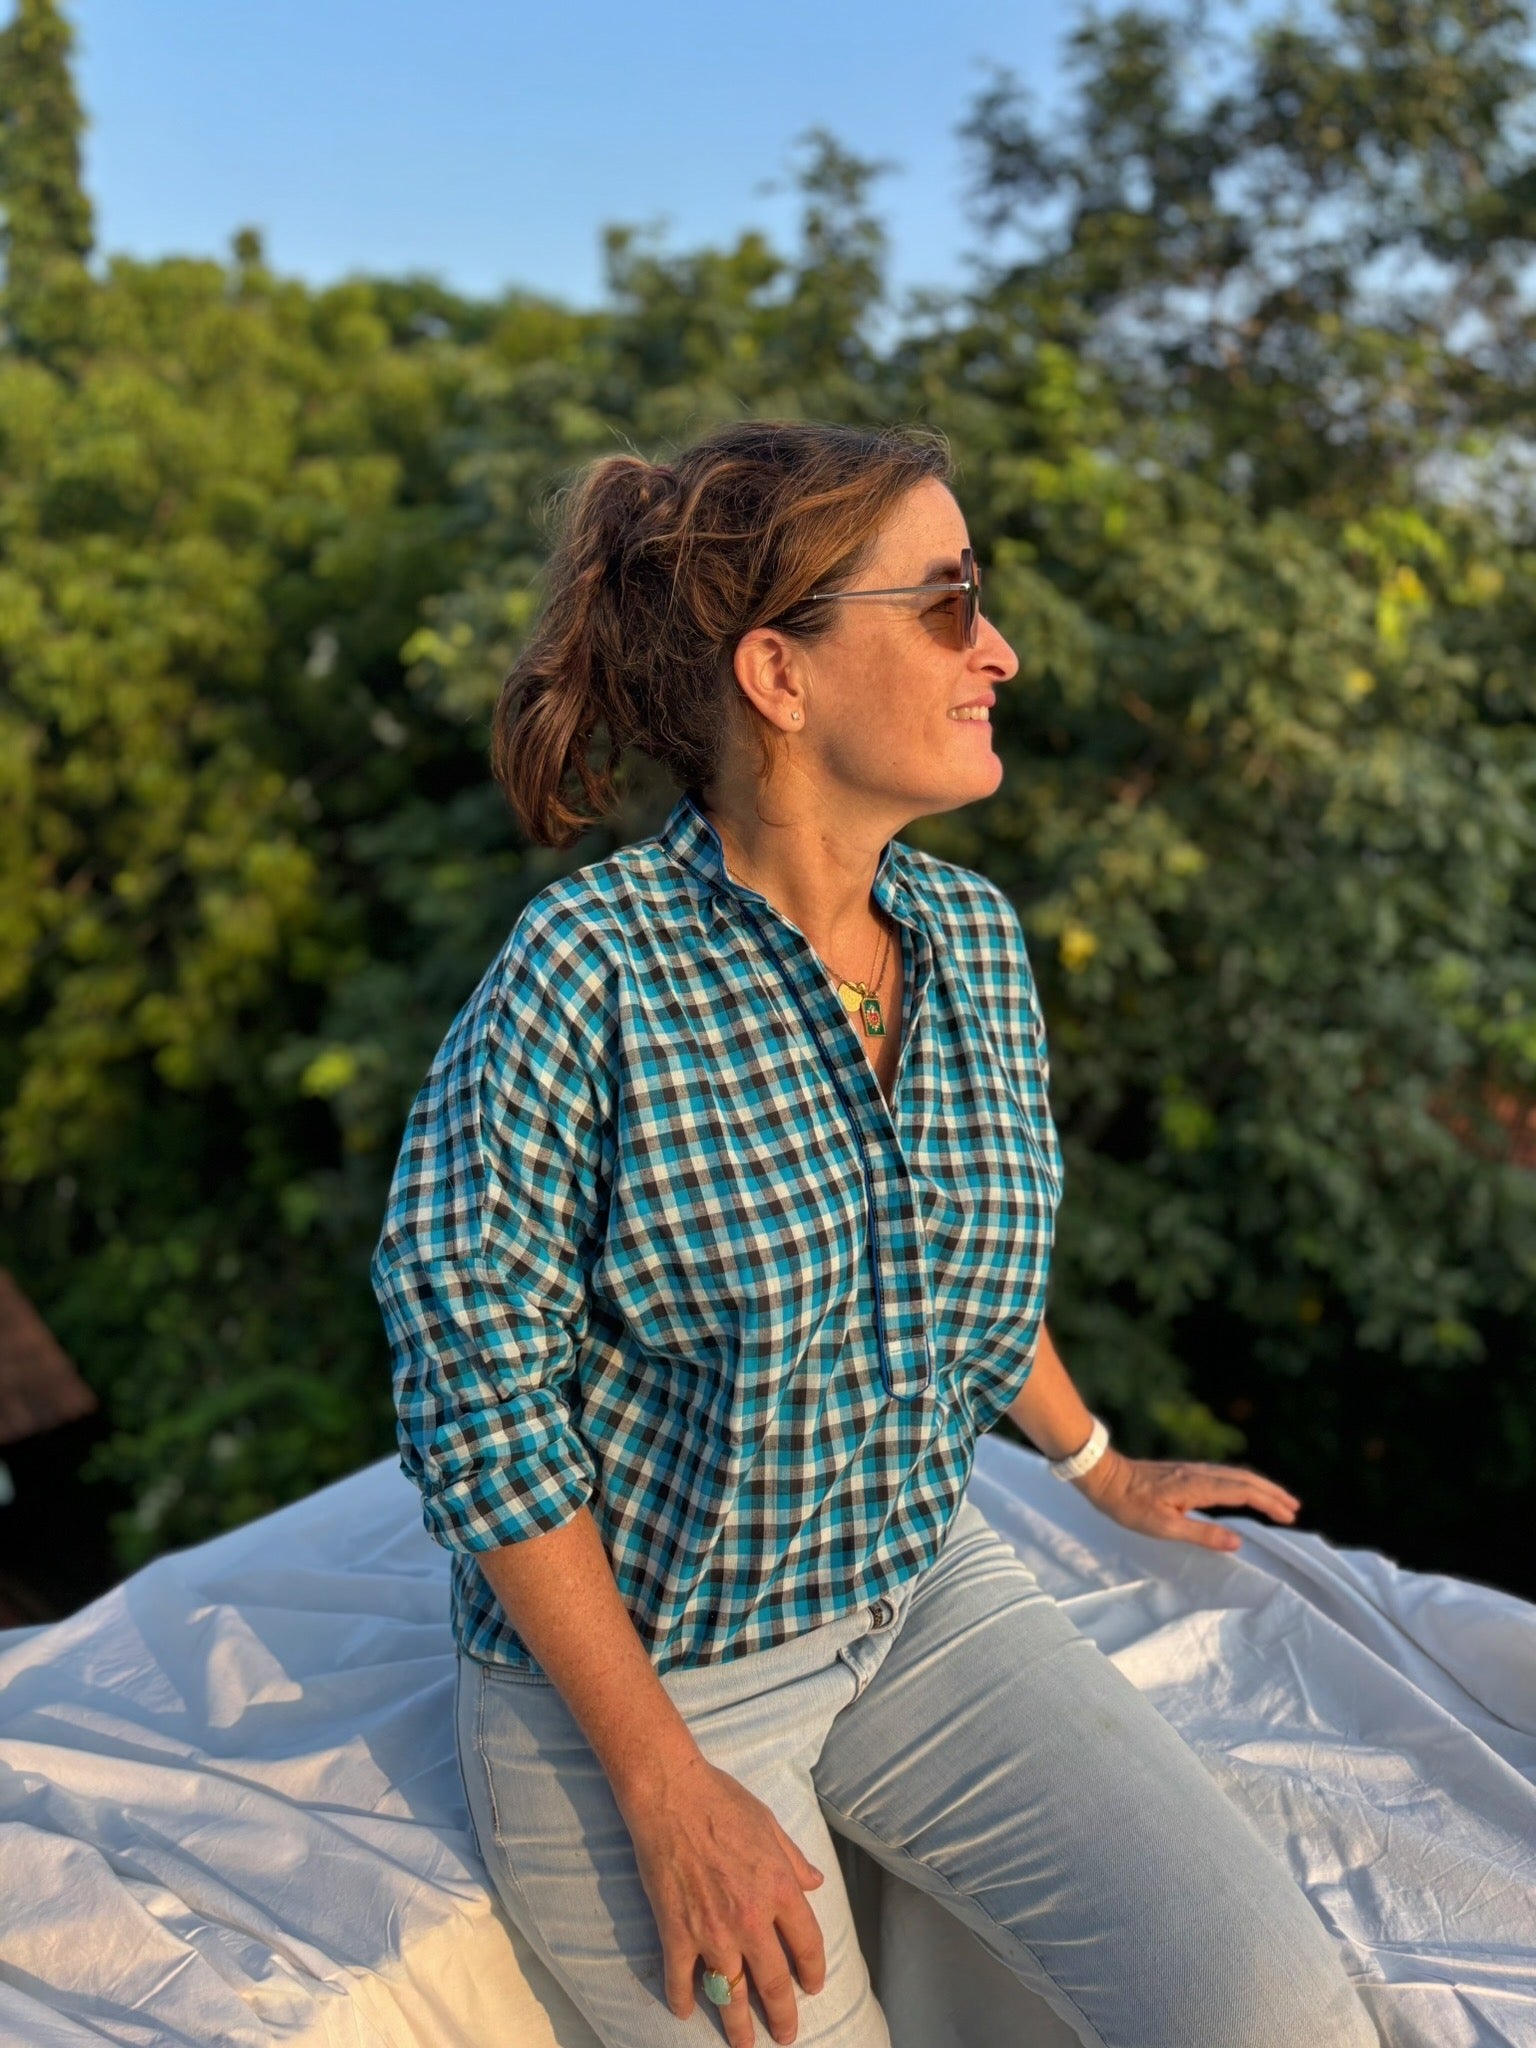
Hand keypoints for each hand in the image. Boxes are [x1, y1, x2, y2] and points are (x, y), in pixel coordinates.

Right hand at [618, 1750, 827, 2045]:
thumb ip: (794, 1861)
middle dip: (782, 2016)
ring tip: (744, 2044)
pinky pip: (681, 1978)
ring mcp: (711, 1929)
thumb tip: (815, 1882)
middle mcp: (750, 1918)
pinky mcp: (676, 1931)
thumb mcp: (770, 1826)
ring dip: (738, 2024)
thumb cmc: (722, 1801)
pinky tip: (684, 2010)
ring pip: (730, 1992)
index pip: (808, 1945)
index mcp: (779, 1890)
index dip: (814, 1972)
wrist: (670, 1794)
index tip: (812, 1987)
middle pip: (773, 1981)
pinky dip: (682, 1998)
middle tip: (786, 2036)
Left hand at [1072, 1447, 1299, 1552]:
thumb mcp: (1164, 1527)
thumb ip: (1202, 1534)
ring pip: (1235, 1475)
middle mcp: (1200, 1473)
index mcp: (1198, 1486)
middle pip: (1245, 1479)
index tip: (1289, 1515)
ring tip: (1278, 1500)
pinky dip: (1243, 1484)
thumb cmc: (1130, 1506)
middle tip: (1294, 1507)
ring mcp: (1193, 1470)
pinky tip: (1244, 1492)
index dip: (1268, 1503)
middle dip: (1271, 1493)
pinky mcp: (1186, 1472)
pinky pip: (1224, 1476)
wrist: (1105, 1478)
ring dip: (1259, 1487)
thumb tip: (1238, 1541)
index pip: (1243, 1492)